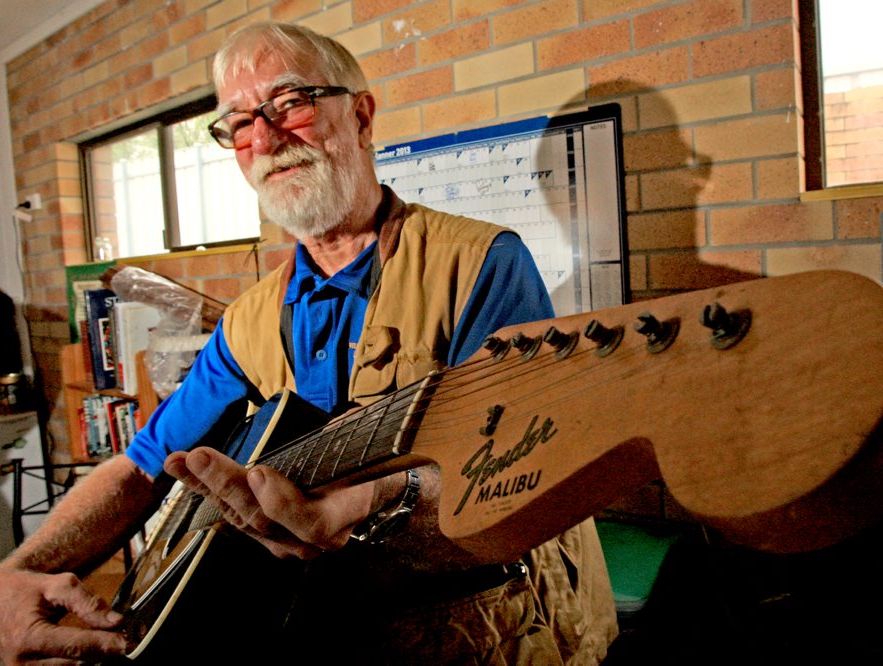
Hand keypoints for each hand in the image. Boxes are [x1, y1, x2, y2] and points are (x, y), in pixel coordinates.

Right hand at [0, 568, 126, 663]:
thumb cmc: (25, 591)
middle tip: (125, 642)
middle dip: (102, 653)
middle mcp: (22, 663)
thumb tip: (116, 621)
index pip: (75, 647)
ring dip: (92, 660)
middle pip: (76, 665)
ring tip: (108, 644)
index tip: (128, 642)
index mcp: (27, 638)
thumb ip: (87, 603)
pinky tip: (92, 651)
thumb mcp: (57, 586)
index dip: (105, 644)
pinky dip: (79, 663)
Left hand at [163, 447, 375, 558]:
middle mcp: (313, 540)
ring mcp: (286, 542)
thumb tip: (345, 420)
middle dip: (228, 486)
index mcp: (344, 517)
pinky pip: (232, 515)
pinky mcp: (264, 535)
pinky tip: (182, 469)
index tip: (259, 473)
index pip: (313, 524)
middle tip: (200, 458)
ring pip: (242, 519)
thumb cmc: (365, 461)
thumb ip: (348, 443)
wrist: (366, 490)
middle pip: (265, 520)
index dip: (283, 503)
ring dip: (206, 487)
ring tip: (181, 461)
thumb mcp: (363, 447)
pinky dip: (205, 490)